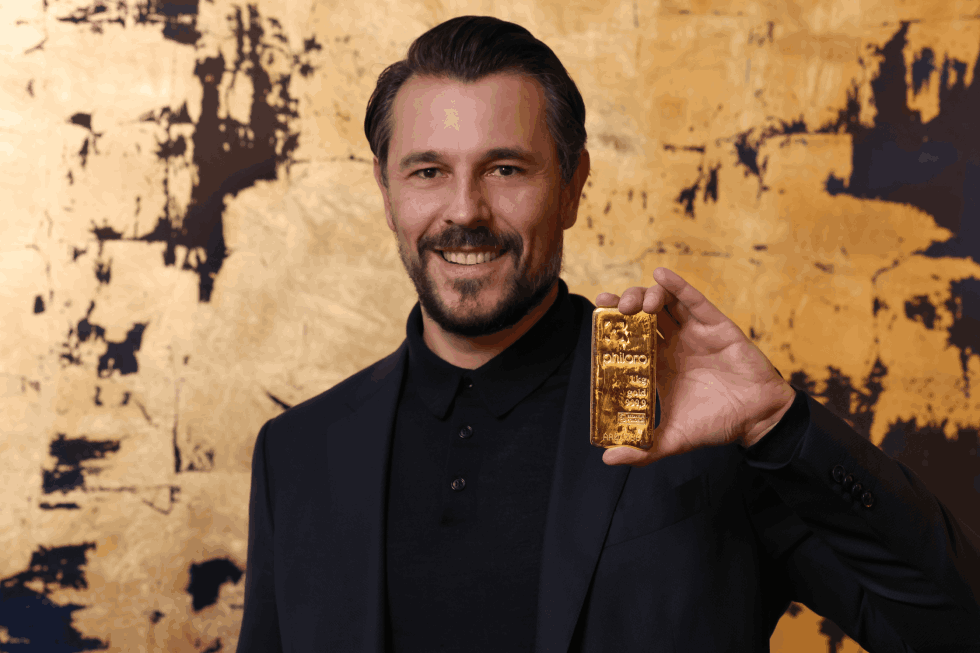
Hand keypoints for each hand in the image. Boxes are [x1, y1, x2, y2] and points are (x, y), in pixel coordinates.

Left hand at [594, 267, 795, 466]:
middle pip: (644, 314)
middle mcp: (674, 344)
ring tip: (640, 304)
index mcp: (660, 365)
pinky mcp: (717, 326)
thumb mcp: (673, 439)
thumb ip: (642, 450)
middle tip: (617, 307)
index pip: (631, 337)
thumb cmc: (716, 425)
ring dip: (648, 295)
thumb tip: (607, 459)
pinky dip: (678, 286)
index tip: (598, 311)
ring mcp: (694, 333)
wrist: (757, 419)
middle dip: (627, 304)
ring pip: (666, 303)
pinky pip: (695, 301)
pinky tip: (661, 275)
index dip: (614, 323)